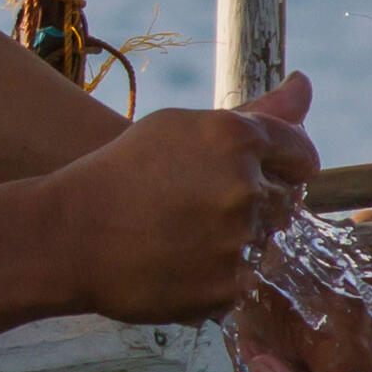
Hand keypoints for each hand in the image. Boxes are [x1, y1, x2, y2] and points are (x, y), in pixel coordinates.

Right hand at [40, 75, 316, 326]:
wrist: (66, 235)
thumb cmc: (121, 173)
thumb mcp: (178, 128)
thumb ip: (255, 113)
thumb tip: (306, 84)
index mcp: (234, 137)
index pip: (300, 152)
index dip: (282, 165)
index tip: (258, 174)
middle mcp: (244, 186)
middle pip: (287, 201)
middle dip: (256, 204)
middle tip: (200, 209)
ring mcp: (238, 240)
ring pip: (267, 243)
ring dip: (238, 241)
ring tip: (183, 236)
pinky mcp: (227, 286)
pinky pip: (245, 280)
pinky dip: (219, 275)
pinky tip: (178, 262)